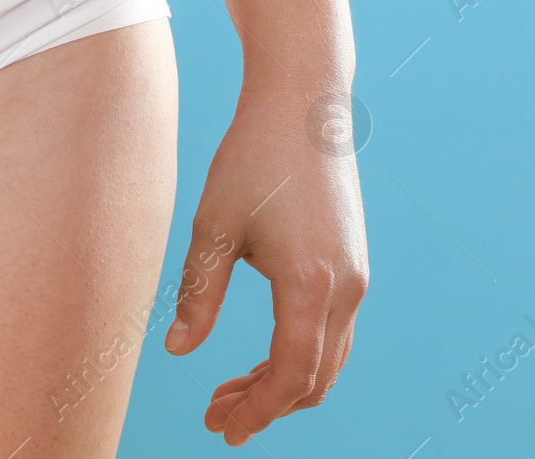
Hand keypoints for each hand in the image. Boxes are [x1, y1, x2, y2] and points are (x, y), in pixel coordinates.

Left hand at [165, 78, 368, 446]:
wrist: (302, 108)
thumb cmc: (251, 160)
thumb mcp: (212, 226)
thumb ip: (198, 294)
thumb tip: (179, 351)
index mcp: (310, 285)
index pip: (290, 376)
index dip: (256, 410)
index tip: (222, 429)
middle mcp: (345, 289)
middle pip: (314, 378)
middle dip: (265, 406)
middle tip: (215, 416)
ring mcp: (356, 279)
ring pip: (328, 359)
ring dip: (283, 384)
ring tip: (227, 391)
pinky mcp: (352, 265)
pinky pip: (333, 333)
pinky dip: (300, 356)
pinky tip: (260, 357)